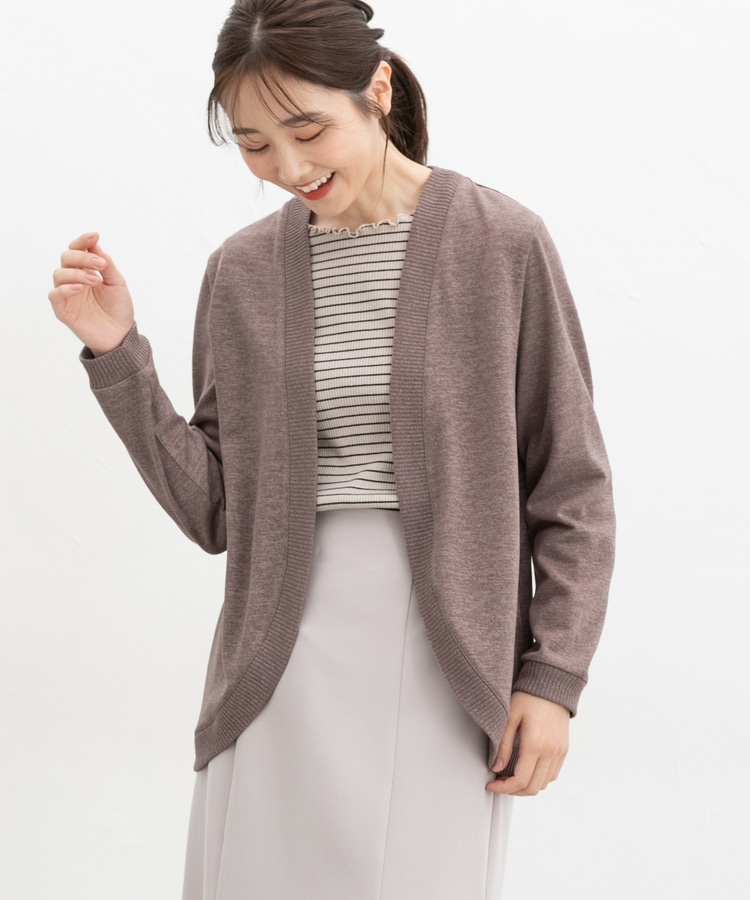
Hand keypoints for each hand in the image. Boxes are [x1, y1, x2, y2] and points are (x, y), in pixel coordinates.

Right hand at [49, 232, 133, 355]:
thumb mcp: (118, 283)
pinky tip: (80, 288)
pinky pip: (55, 295)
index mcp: (86, 270)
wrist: (120, 334)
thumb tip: (96, 245)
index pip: (78, 250)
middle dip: (83, 258)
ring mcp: (67, 294)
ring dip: (77, 273)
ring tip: (96, 280)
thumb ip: (107, 265)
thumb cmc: (118, 308)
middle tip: (100, 265)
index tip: (95, 236)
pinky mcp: (62, 310)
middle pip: (66, 258)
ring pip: (59, 274)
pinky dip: (65, 288)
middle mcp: (74, 279)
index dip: (83, 242)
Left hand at [486, 691, 569, 795]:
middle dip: (514, 791)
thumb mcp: (509, 718)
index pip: (520, 780)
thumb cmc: (528, 697)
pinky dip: (539, 778)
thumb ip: (503, 745)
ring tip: (511, 777)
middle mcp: (551, 751)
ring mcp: (560, 752)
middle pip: (533, 787)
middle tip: (499, 783)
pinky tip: (526, 769)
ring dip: (527, 786)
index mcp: (536, 744)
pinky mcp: (564, 749)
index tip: (491, 785)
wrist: (551, 684)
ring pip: (544, 783)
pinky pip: (552, 774)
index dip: (503, 788)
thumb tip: (496, 768)